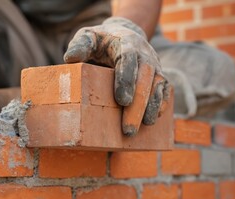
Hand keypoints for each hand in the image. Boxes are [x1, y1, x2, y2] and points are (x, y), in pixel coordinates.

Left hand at [64, 17, 169, 135]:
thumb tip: (70, 58)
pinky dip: (160, 104)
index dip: (126, 80)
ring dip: (151, 107)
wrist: (123, 34)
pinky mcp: (158, 75)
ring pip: (157, 85)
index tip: (122, 101)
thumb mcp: (88, 37)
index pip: (128, 60)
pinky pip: (163, 90)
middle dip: (139, 104)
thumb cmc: (101, 41)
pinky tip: (152, 120)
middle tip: (128, 128)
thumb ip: (80, 45)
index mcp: (126, 43)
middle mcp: (144, 54)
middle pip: (146, 77)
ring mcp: (154, 65)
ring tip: (143, 127)